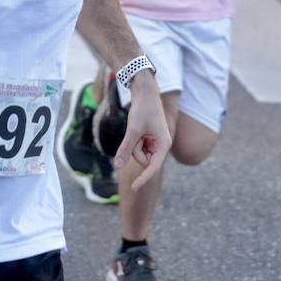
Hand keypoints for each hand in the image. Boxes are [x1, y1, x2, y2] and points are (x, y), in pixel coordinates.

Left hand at [113, 72, 171, 190]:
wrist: (144, 91)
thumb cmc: (142, 109)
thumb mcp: (133, 130)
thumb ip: (126, 149)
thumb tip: (117, 166)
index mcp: (164, 145)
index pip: (153, 167)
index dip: (143, 178)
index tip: (133, 189)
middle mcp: (160, 146)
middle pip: (143, 160)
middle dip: (134, 149)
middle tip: (135, 132)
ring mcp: (154, 142)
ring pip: (138, 153)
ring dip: (133, 144)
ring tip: (136, 128)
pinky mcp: (147, 138)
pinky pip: (136, 146)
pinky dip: (132, 140)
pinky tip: (135, 127)